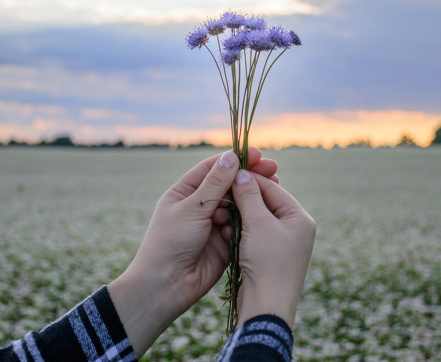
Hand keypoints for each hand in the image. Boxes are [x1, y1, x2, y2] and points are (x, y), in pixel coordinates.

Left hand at [108, 148, 276, 355]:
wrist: (166, 285)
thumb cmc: (170, 241)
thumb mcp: (192, 208)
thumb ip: (214, 184)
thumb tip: (232, 157)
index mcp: (185, 192)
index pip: (213, 169)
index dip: (236, 160)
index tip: (259, 155)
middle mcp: (199, 206)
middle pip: (229, 186)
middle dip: (249, 178)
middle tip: (274, 170)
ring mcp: (212, 225)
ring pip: (238, 206)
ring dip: (252, 200)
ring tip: (272, 191)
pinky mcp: (224, 243)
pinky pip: (241, 227)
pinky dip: (249, 222)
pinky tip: (260, 216)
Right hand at [232, 170, 315, 328]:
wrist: (266, 308)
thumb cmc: (268, 262)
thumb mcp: (258, 224)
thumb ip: (249, 196)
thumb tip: (242, 173)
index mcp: (300, 218)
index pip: (273, 189)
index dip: (250, 179)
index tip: (229, 172)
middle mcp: (295, 229)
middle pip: (265, 203)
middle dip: (243, 198)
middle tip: (222, 191)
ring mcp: (283, 244)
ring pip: (256, 220)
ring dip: (239, 215)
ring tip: (221, 211)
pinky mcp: (269, 258)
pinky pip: (253, 236)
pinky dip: (239, 231)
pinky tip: (225, 230)